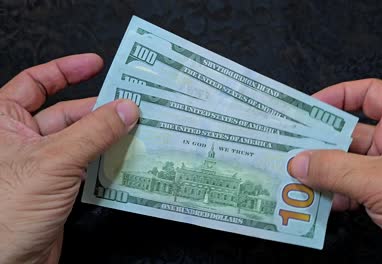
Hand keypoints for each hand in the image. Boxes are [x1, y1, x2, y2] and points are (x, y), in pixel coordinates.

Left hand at [0, 54, 139, 262]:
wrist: (8, 263)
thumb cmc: (9, 207)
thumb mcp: (54, 160)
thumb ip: (94, 132)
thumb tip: (128, 108)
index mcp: (4, 120)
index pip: (36, 82)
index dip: (67, 69)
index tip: (98, 63)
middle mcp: (22, 138)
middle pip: (67, 112)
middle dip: (99, 108)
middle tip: (133, 103)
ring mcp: (41, 163)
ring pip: (80, 139)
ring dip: (107, 134)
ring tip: (138, 127)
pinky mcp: (58, 186)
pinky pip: (86, 163)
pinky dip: (106, 158)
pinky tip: (128, 155)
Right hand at [289, 79, 381, 263]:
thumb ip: (336, 170)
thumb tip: (299, 162)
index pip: (370, 94)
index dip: (339, 95)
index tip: (310, 107)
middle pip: (350, 133)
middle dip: (320, 141)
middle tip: (290, 146)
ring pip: (346, 164)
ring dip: (322, 171)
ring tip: (295, 175)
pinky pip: (350, 189)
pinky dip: (332, 194)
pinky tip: (317, 200)